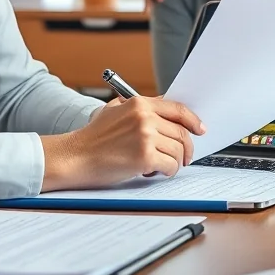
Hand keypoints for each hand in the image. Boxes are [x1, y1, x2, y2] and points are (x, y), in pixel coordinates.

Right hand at [39, 96, 204, 190]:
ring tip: (161, 166)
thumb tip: (163, 109)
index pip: (178, 109)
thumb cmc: (91, 138)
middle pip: (181, 132)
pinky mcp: (144, 156)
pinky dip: (167, 171)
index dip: (192, 120)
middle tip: (185, 157)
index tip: (200, 129)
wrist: (74, 157)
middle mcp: (144, 117)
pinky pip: (170, 165)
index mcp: (138, 103)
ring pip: (178, 150)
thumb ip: (137, 108)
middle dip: (187, 148)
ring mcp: (145, 136)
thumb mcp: (113, 111)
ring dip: (174, 162)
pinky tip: (155, 171)